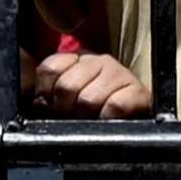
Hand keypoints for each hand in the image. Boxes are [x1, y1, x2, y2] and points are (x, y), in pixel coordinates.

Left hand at [26, 43, 153, 121]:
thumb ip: (50, 95)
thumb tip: (40, 104)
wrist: (139, 117)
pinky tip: (108, 121)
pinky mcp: (138, 91)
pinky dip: (107, 119)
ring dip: (87, 117)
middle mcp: (99, 60)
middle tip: (74, 117)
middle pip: (67, 86)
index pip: (49, 69)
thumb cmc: (99, 110)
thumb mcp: (70, 98)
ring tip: (92, 120)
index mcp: (78, 58)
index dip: (46, 93)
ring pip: (89, 99)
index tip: (53, 106)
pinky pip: (114, 107)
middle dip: (66, 109)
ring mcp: (119, 74)